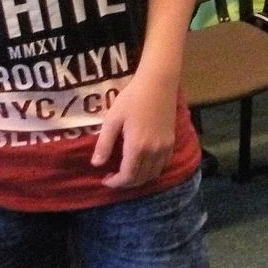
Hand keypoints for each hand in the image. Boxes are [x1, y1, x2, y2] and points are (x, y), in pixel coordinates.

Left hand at [91, 70, 178, 187]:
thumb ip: (105, 144)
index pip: (127, 176)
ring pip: (153, 174)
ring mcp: (164, 148)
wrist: (158, 84)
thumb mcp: (112, 119)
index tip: (105, 180)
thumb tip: (96, 165)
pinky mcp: (171, 142)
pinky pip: (162, 165)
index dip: (115, 183)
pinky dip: (151, 171)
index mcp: (136, 147)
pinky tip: (143, 164)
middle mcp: (153, 152)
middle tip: (113, 177)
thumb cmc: (132, 99)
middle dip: (125, 183)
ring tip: (127, 173)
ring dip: (139, 179)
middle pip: (140, 179)